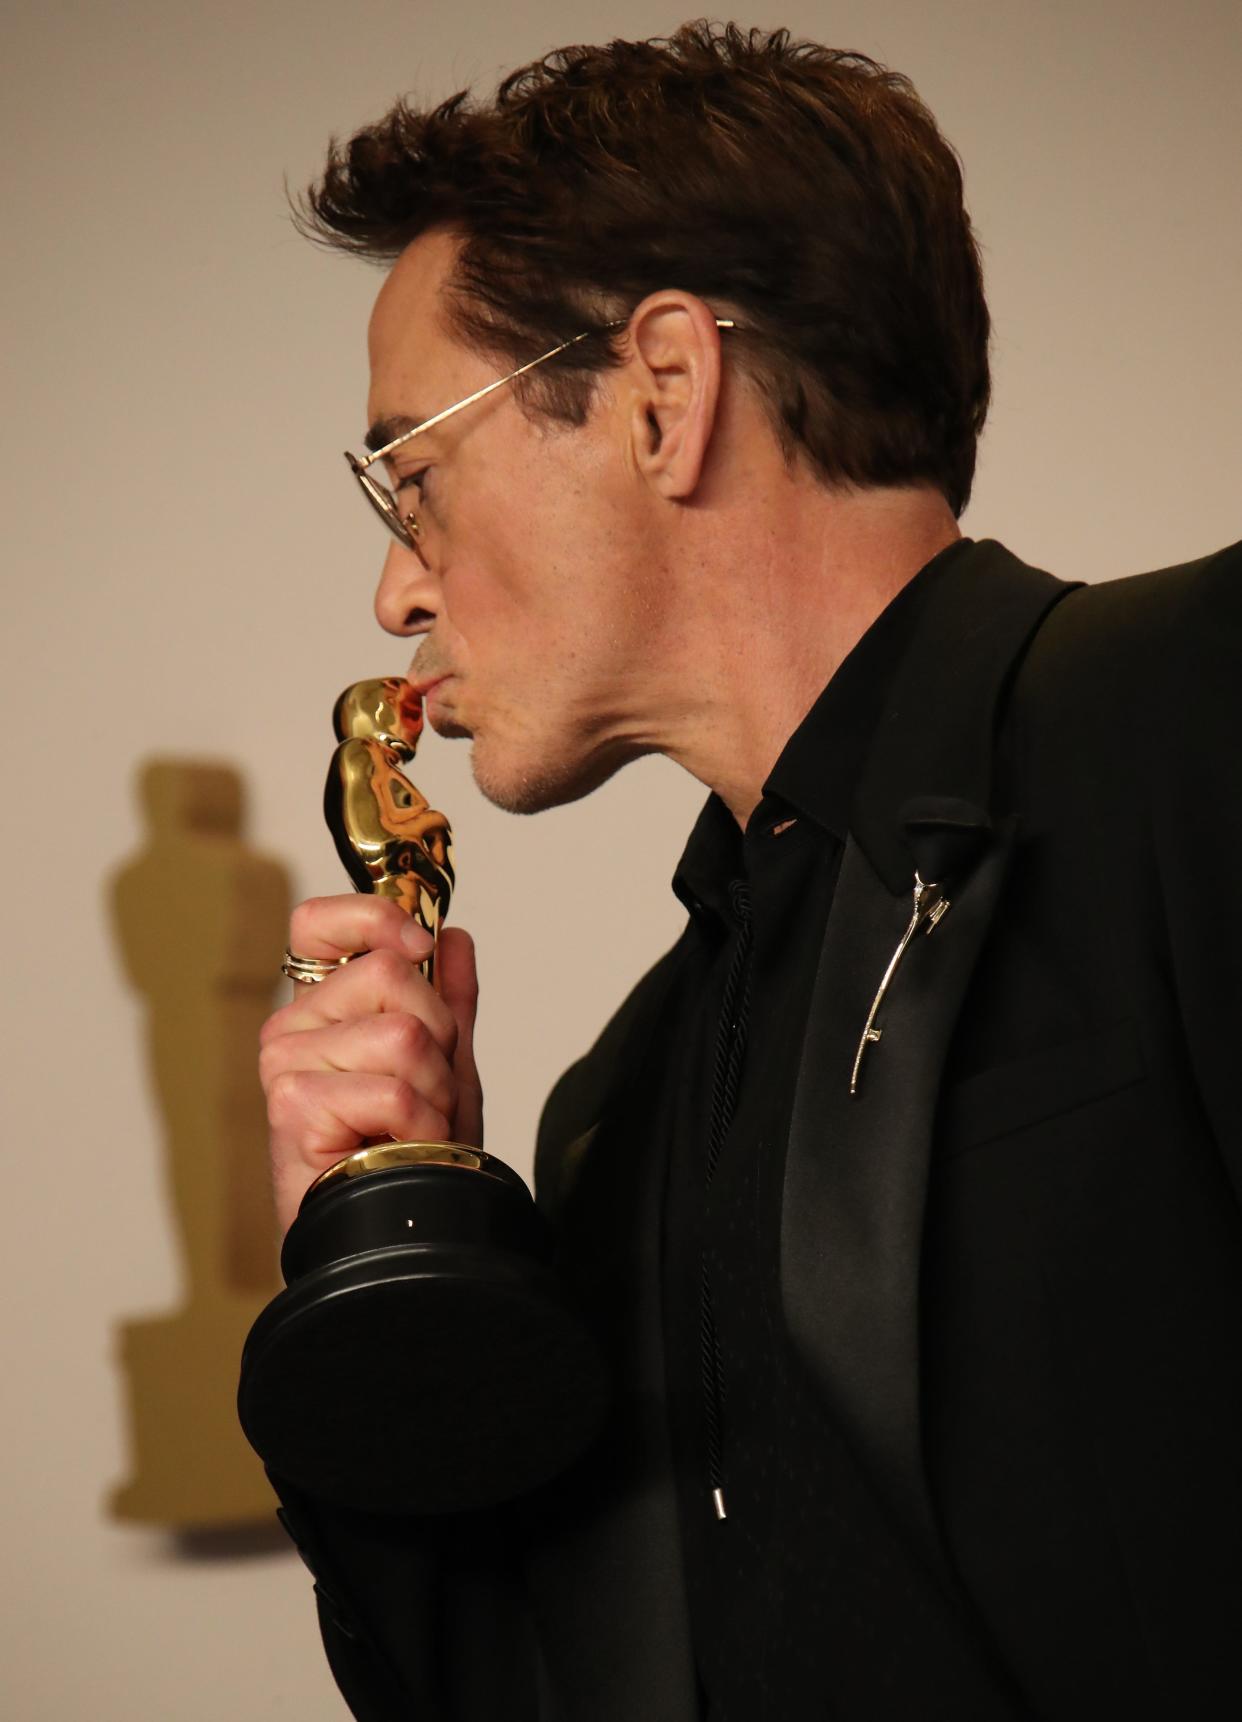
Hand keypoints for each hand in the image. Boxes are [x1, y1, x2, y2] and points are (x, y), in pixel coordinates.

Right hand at [259, 895, 482, 1236]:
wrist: (397, 1232)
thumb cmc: (410, 1154)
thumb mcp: (444, 1066)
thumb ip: (448, 1000)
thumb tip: (455, 937)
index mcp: (321, 1008)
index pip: (315, 923)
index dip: (373, 917)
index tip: (418, 945)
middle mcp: (292, 1027)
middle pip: (390, 973)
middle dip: (438, 1036)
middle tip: (424, 1093)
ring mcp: (286, 1064)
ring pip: (402, 1034)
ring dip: (434, 1091)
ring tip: (411, 1127)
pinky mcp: (293, 1104)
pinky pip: (394, 1088)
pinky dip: (419, 1125)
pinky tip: (397, 1149)